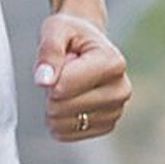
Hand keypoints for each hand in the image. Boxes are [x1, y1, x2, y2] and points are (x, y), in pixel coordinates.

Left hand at [33, 13, 129, 141]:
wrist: (86, 45)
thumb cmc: (70, 34)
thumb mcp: (55, 29)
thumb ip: (48, 52)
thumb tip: (44, 81)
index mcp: (113, 62)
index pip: (64, 86)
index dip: (48, 76)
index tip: (56, 61)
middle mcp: (121, 89)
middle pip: (61, 106)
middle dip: (50, 91)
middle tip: (61, 73)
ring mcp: (116, 111)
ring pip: (62, 123)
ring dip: (52, 106)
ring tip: (66, 86)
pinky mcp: (106, 126)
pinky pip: (66, 134)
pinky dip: (58, 120)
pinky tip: (67, 101)